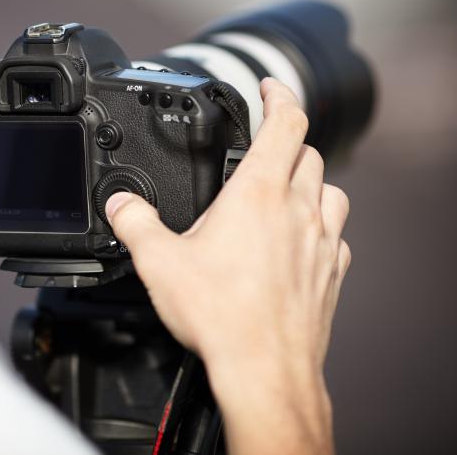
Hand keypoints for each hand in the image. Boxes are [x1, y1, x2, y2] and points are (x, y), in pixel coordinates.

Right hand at [105, 78, 349, 454]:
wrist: (265, 369)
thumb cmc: (221, 316)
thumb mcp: (160, 263)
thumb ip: (135, 223)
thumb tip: (120, 204)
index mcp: (259, 194)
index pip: (286, 121)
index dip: (279, 93)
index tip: (268, 86)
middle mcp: (298, 210)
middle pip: (308, 152)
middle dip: (286, 140)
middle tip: (263, 147)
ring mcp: (321, 241)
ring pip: (330, 190)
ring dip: (309, 181)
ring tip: (284, 190)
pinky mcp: (332, 272)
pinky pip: (336, 235)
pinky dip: (320, 226)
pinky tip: (298, 242)